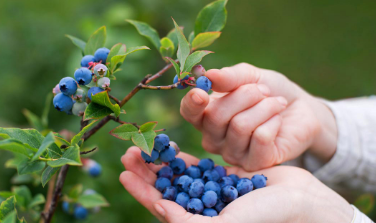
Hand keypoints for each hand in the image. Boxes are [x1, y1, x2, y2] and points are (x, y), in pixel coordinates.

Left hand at [119, 147, 352, 222]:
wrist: (301, 203)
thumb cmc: (266, 218)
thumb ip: (191, 222)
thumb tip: (160, 211)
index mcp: (198, 222)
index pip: (160, 206)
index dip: (141, 190)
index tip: (123, 173)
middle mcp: (202, 208)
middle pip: (166, 188)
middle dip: (146, 171)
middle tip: (129, 152)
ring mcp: (213, 192)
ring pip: (179, 175)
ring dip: (161, 161)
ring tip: (144, 145)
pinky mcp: (224, 177)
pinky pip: (198, 165)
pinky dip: (183, 157)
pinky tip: (170, 146)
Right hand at [180, 63, 337, 170]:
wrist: (300, 109)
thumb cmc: (270, 91)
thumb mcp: (251, 76)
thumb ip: (230, 77)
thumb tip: (209, 75)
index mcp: (206, 115)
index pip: (189, 113)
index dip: (192, 104)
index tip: (202, 93)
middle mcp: (214, 138)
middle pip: (216, 117)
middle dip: (244, 95)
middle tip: (263, 91)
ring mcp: (232, 154)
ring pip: (240, 126)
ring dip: (264, 107)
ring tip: (276, 103)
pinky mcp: (254, 164)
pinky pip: (260, 138)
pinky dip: (273, 121)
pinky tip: (278, 121)